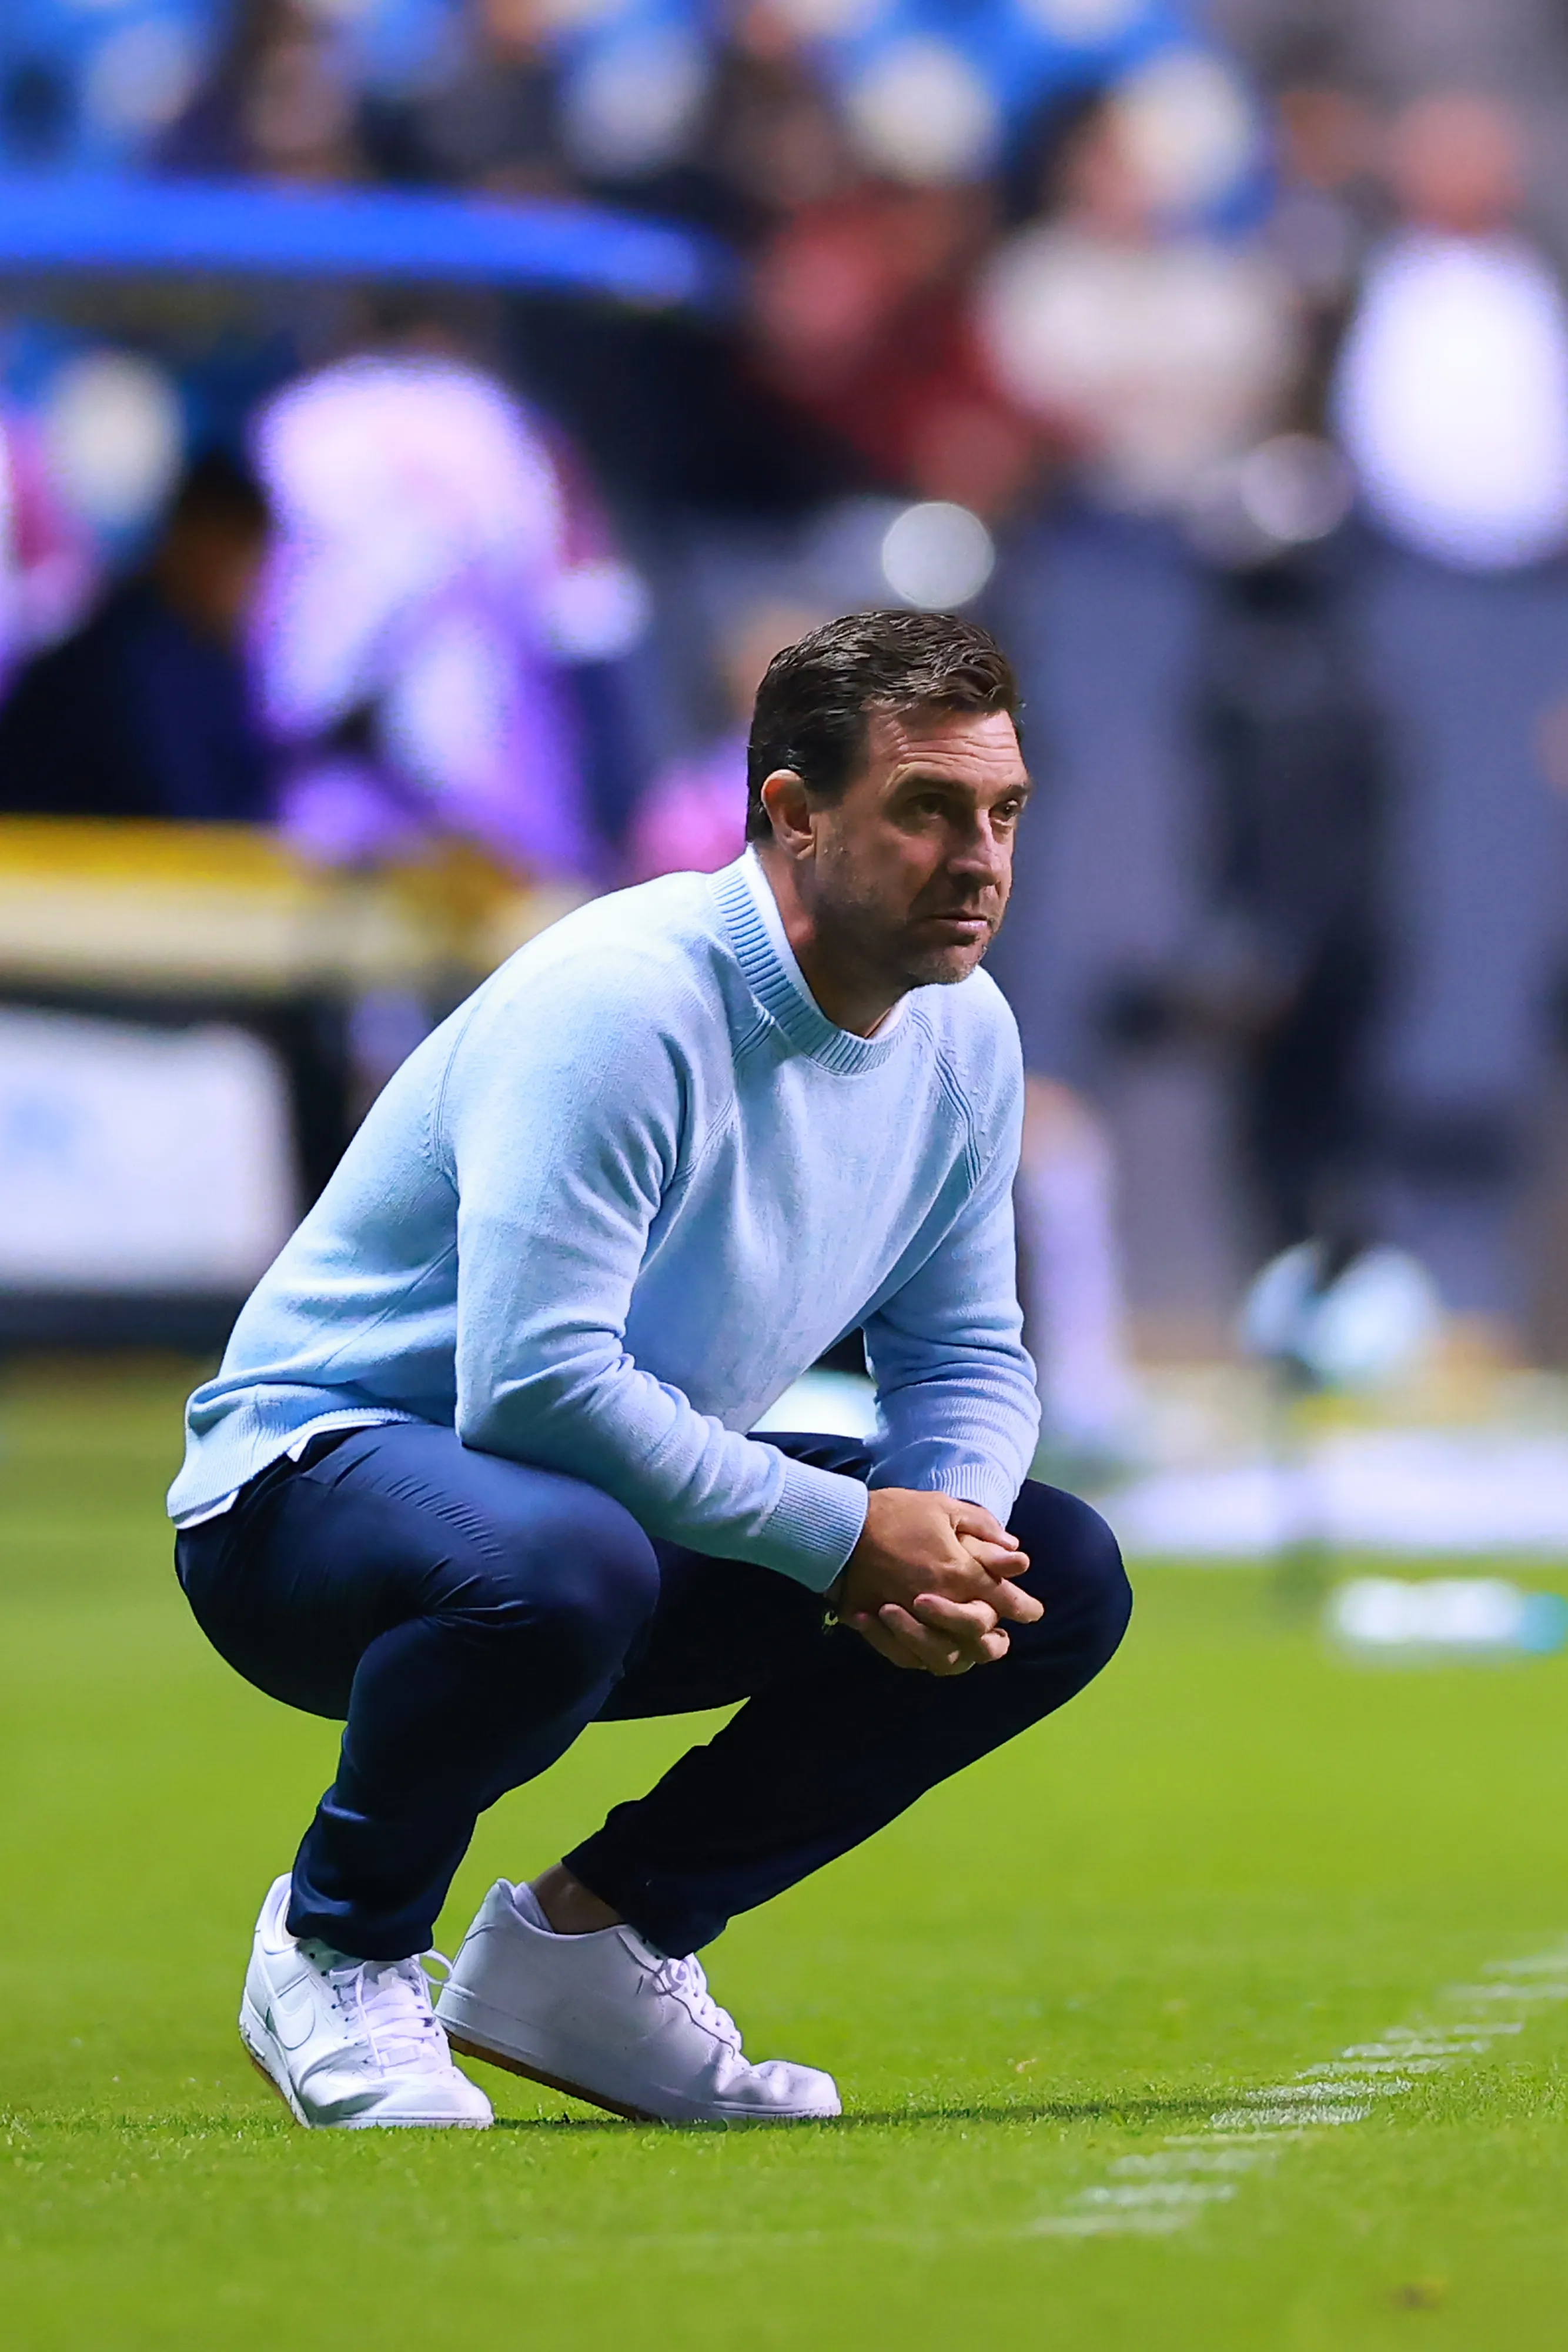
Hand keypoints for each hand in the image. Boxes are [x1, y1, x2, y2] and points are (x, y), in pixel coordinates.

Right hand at [832, 1488, 1040, 1675]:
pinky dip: (921, 1657)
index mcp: (959, 1573)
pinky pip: (907, 1658)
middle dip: (997, 1639)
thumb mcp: (942, 1508)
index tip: (1034, 1611)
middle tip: (1002, 1636)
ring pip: (947, 1657)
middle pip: (981, 1637)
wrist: (840, 1527)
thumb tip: (1016, 1552)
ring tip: (969, 1649)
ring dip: (962, 1654)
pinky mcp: (883, 1630)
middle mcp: (940, 1604)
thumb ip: (983, 1529)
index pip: (1004, 1600)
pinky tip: (929, 1649)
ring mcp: (910, 1622)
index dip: (1025, 1608)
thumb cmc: (894, 1513)